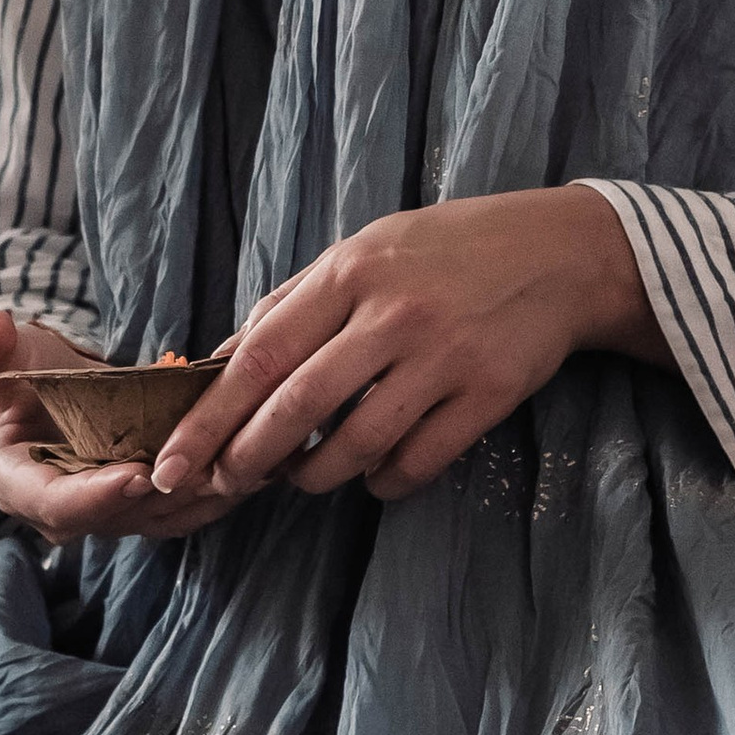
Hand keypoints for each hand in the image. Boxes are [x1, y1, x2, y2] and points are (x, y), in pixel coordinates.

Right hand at [0, 307, 237, 543]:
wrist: (25, 391)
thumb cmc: (4, 374)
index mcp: (20, 485)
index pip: (58, 505)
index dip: (98, 495)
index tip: (138, 474)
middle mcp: (66, 511)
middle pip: (123, 515)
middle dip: (171, 495)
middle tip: (215, 468)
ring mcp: (108, 509)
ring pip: (163, 514)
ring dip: (206, 494)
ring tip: (250, 465)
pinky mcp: (142, 499)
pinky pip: (184, 503)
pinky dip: (219, 487)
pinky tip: (259, 462)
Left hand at [149, 186, 659, 510]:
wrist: (560, 252)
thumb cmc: (448, 250)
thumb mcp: (365, 249)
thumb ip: (294, 302)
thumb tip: (221, 359)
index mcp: (352, 272)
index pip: (262, 355)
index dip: (211, 417)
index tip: (174, 463)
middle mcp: (394, 314)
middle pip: (300, 405)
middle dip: (250, 457)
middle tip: (226, 485)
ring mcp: (444, 356)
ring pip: (358, 443)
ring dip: (318, 475)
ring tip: (305, 477)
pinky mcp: (488, 393)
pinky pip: (419, 460)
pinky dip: (386, 480)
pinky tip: (375, 475)